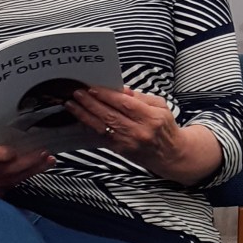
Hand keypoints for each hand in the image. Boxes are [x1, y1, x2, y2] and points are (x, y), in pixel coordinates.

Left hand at [65, 86, 220, 184]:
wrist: (170, 154)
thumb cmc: (165, 127)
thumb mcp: (160, 106)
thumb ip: (140, 97)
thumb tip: (120, 89)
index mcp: (150, 117)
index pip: (125, 104)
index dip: (107, 96)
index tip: (93, 88)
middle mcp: (138, 131)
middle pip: (110, 115)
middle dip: (90, 103)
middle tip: (77, 94)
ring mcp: (128, 143)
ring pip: (102, 127)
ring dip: (85, 115)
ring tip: (72, 105)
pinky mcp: (120, 151)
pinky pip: (101, 137)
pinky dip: (89, 127)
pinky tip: (80, 119)